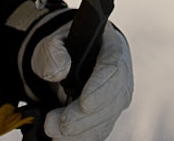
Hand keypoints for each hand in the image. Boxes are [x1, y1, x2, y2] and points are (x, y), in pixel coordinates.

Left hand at [32, 22, 132, 140]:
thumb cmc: (64, 50)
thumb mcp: (52, 42)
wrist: (65, 62)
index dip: (100, 88)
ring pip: (105, 122)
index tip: (84, 103)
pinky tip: (60, 138)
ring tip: (51, 130)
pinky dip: (79, 138)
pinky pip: (98, 133)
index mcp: (113, 49)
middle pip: (111, 101)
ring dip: (78, 132)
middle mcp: (121, 77)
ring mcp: (116, 100)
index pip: (113, 69)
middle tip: (54, 123)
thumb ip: (53, 51)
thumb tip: (60, 70)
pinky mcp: (108, 118)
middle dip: (83, 117)